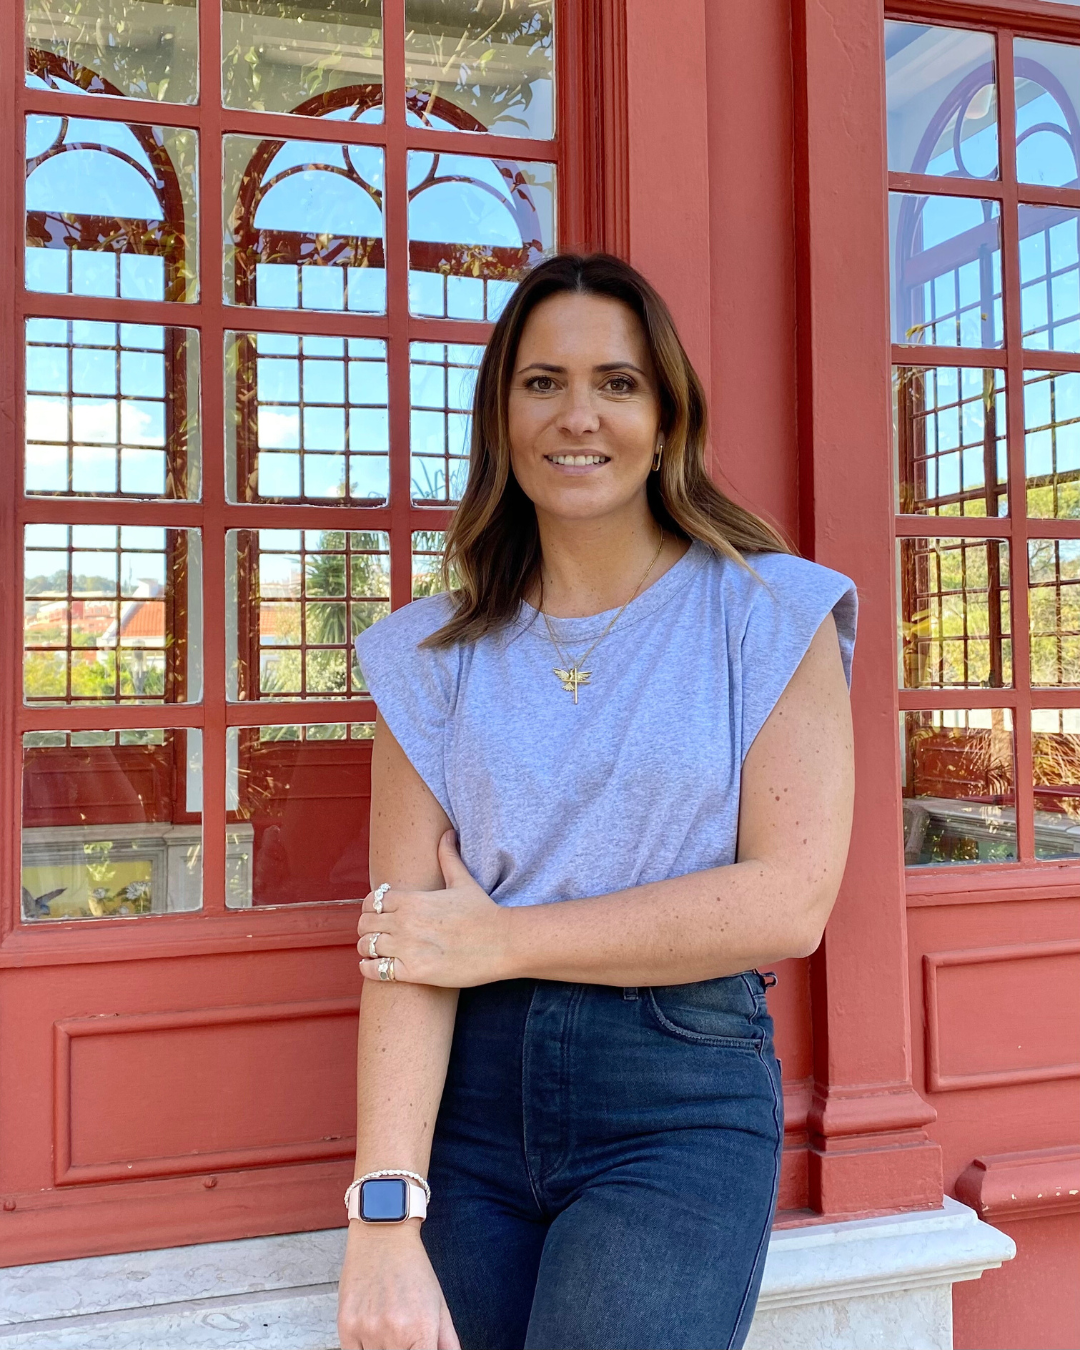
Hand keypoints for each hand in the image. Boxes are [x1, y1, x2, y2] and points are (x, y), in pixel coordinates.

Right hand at [337, 1221, 459, 1349]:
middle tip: (403, 1334)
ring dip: (382, 1348)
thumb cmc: (412, 1267)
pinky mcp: (346, 1326)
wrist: (383, 1235)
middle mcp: (394, 1332)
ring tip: (387, 1324)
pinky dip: (363, 1347)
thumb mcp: (439, 1304)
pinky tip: (371, 1327)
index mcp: (421, 1328)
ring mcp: (367, 1330)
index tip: (417, 1348)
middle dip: (402, 1348)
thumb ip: (448, 1342)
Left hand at [357, 832, 509, 987]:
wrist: (503, 943)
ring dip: (367, 948)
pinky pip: (376, 970)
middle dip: (367, 927)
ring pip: (366, 946)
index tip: (379, 914)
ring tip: (378, 951)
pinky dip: (371, 968)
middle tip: (377, 933)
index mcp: (413, 899)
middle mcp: (405, 921)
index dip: (371, 907)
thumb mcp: (463, 880)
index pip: (372, 900)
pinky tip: (380, 967)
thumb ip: (448, 857)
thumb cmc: (483, 912)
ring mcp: (407, 947)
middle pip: (364, 923)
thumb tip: (448, 834)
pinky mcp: (413, 972)